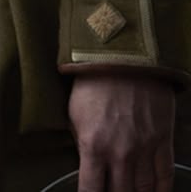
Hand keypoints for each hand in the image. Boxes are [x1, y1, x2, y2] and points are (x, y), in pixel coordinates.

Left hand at [69, 74, 174, 191]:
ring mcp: (145, 149)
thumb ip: (82, 144)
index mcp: (93, 146)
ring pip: (144, 189)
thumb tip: (89, 165)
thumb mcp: (74, 114)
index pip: (92, 190)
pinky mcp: (163, 141)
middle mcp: (121, 153)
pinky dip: (161, 190)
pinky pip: (165, 175)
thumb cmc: (92, 84)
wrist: (125, 60)